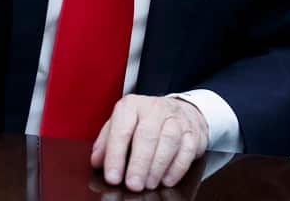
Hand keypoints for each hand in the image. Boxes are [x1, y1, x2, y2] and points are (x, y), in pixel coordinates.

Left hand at [90, 95, 208, 191]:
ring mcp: (175, 119)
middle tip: (133, 184)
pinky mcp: (192, 132)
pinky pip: (187, 149)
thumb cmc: (145, 120)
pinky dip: (177, 168)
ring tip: (149, 184)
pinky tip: (167, 179)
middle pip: (147, 135)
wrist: (179, 109)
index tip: (112, 176)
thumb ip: (107, 141)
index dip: (115, 154)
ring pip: (169, 140)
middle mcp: (154, 109)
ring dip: (158, 166)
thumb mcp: (122, 124)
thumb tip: (97, 161)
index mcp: (131, 105)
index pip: (121, 129)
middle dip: (139, 163)